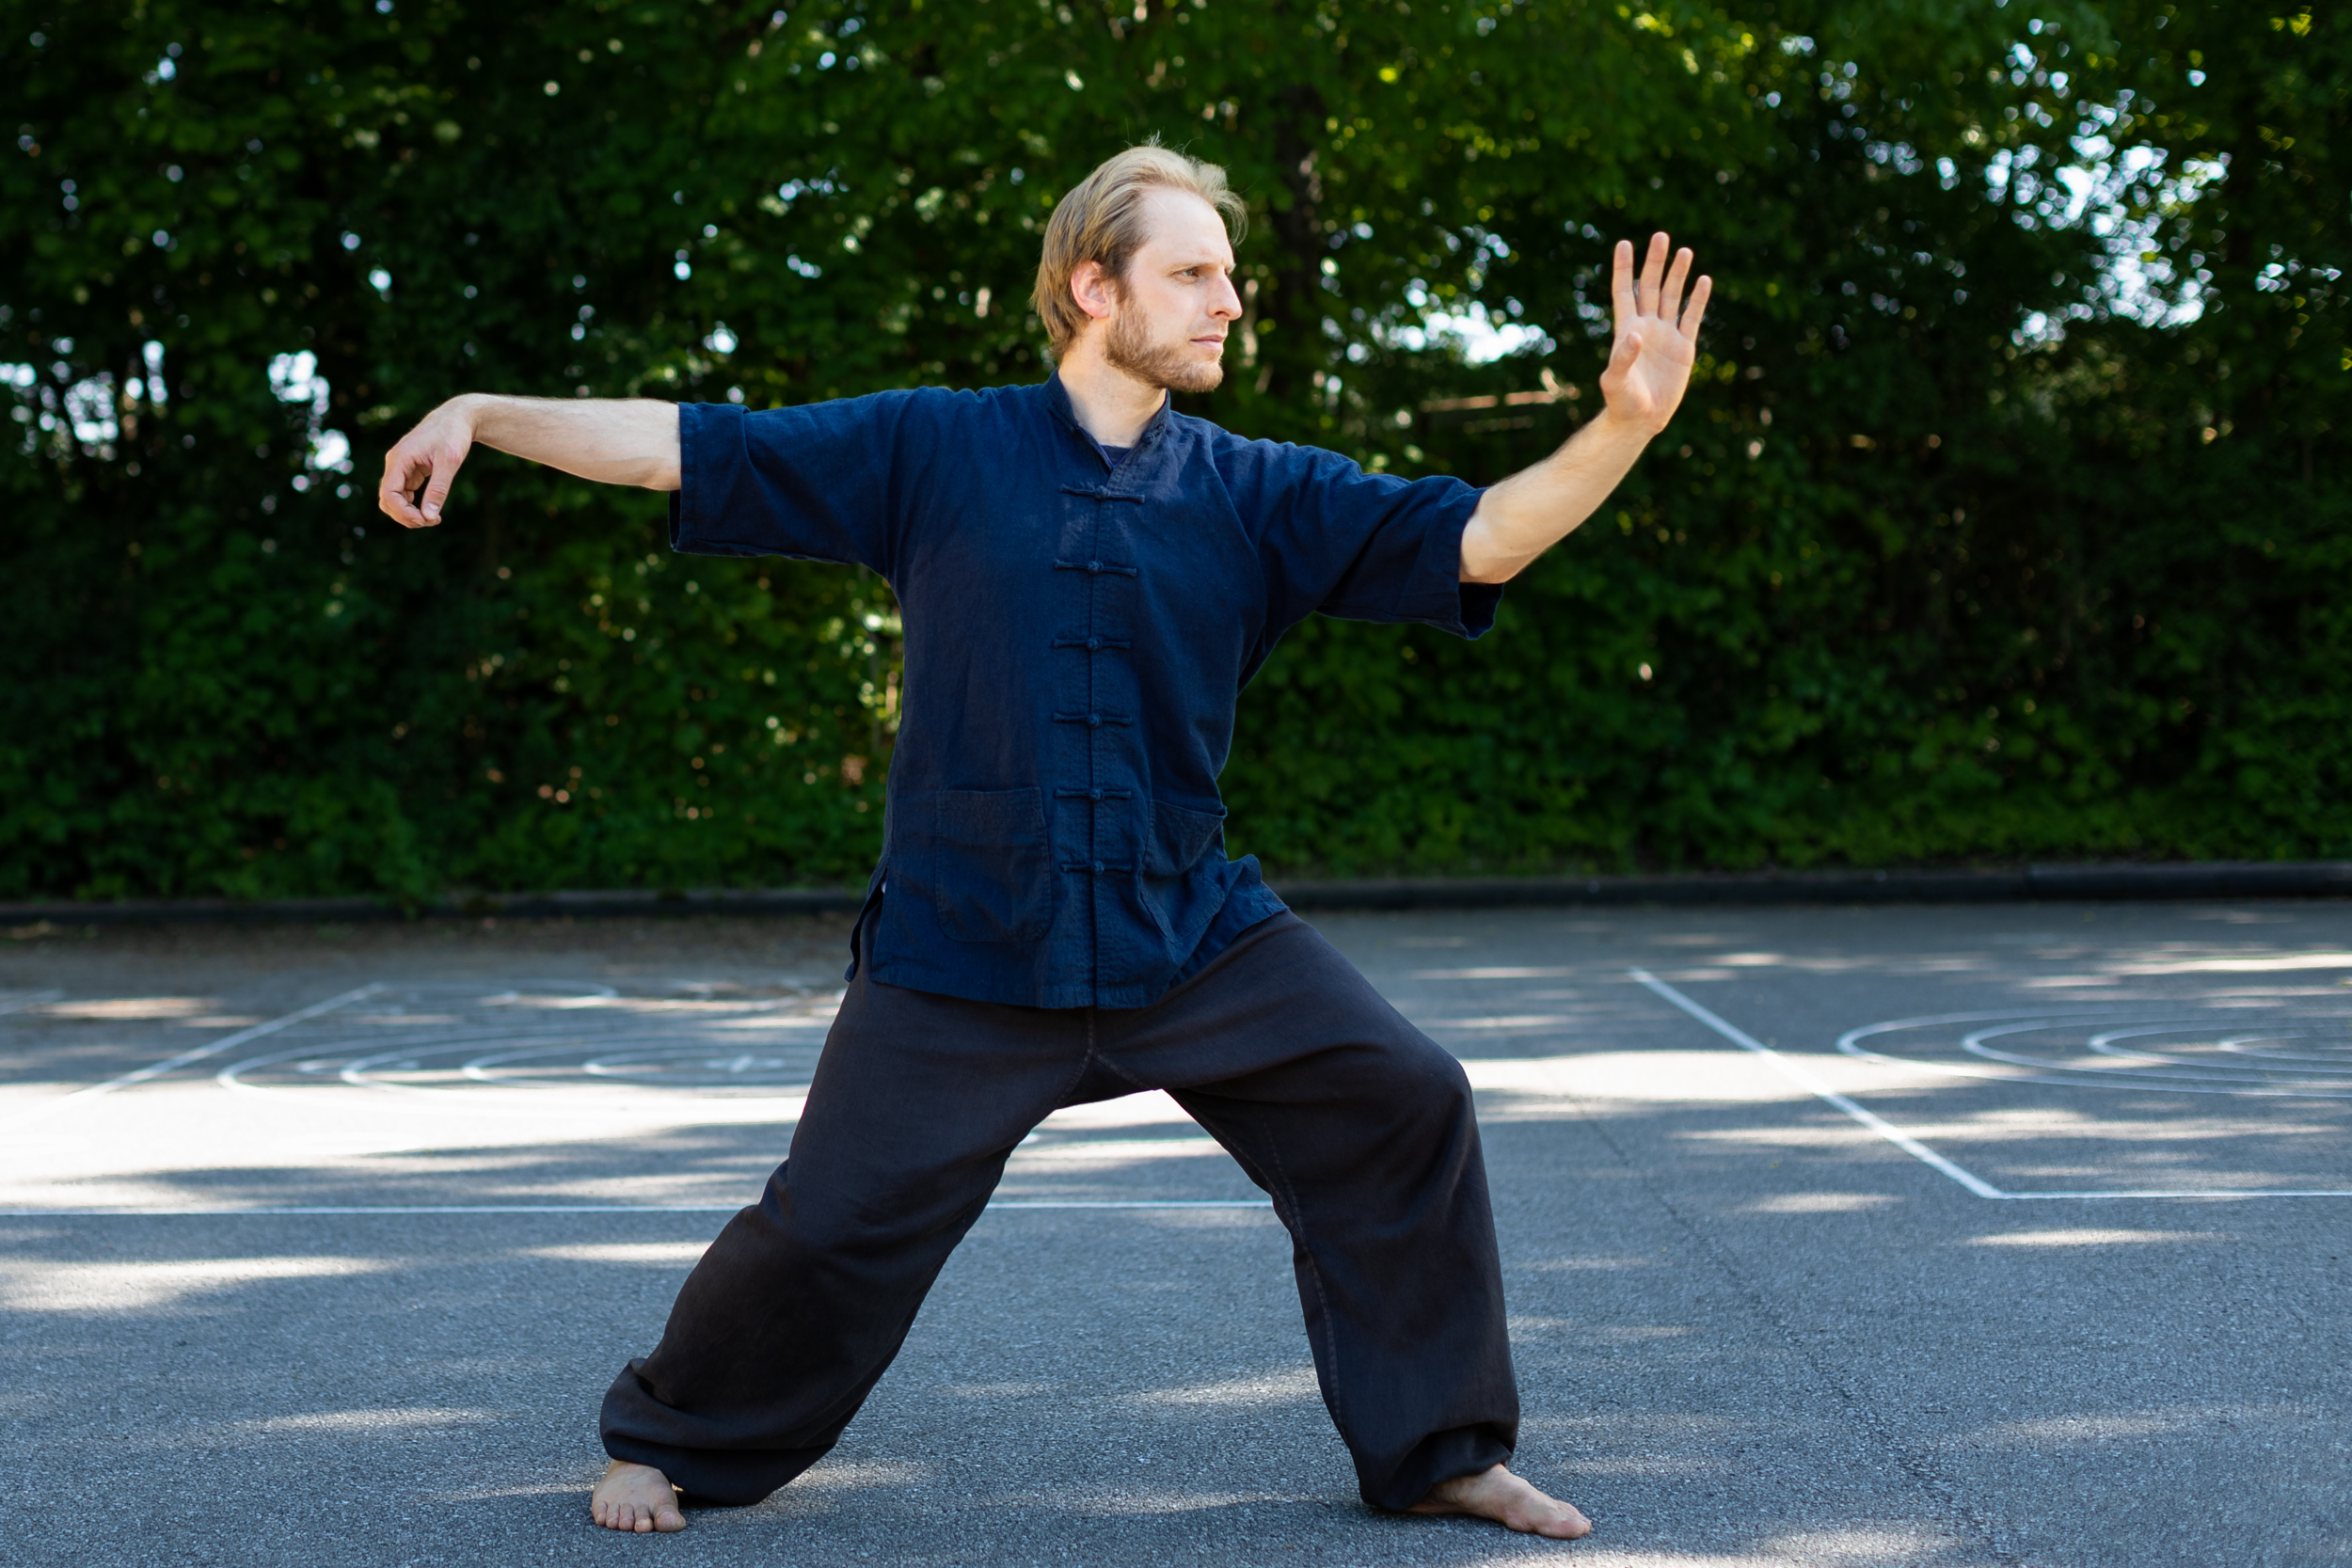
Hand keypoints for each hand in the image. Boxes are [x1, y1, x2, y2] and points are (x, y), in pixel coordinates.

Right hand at [377, 396, 479, 528]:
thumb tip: (429, 516)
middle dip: (405, 515)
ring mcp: (400, 467)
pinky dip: (413, 505)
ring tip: (433, 519)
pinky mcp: (409, 470)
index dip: (404, 512)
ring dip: (409, 513)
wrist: (456, 417)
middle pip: (387, 500)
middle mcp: (395, 463)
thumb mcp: (449, 462)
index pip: (389, 494)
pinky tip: (430, 510)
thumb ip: (439, 489)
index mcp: (399, 459)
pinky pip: (404, 494)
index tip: (426, 520)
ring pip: (394, 499)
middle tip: (432, 521)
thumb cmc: (453, 435)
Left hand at [1598, 233, 1710, 434]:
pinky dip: (1698, 300)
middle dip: (1655, 262)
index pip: (1624, 291)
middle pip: (1650, 287)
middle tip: (1661, 236)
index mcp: (1626, 329)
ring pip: (1673, 297)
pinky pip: (1692, 318)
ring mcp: (1666, 335)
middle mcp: (1646, 326)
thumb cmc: (1622, 401)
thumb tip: (1635, 335)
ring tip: (1684, 251)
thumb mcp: (1615, 381)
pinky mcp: (1684, 347)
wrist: (1642, 420)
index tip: (1624, 243)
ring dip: (1678, 274)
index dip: (1623, 268)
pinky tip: (1704, 280)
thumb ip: (1621, 358)